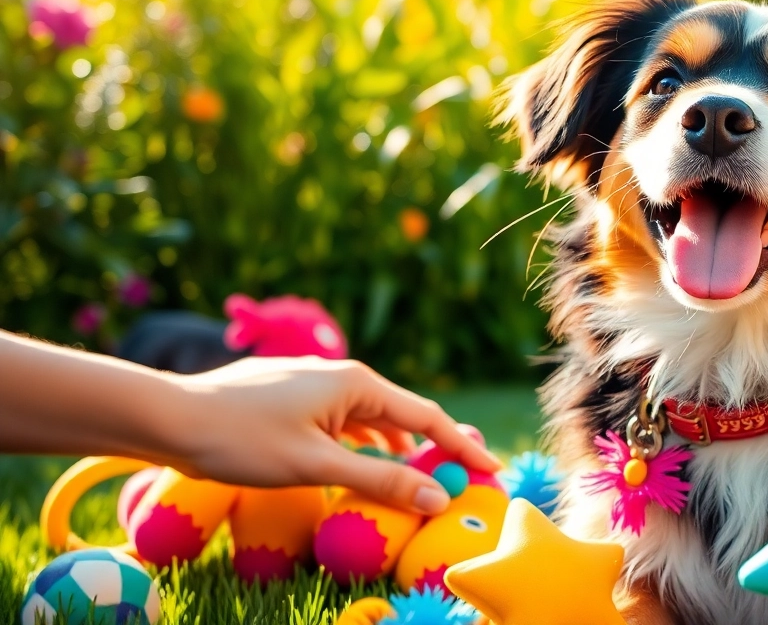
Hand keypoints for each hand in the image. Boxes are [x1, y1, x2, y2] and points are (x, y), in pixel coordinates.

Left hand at [165, 357, 501, 514]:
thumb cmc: (242, 439)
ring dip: (399, 449)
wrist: (169, 415)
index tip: (492, 472)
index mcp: (358, 383)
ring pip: (373, 419)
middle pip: (405, 416)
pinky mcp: (295, 395)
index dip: (462, 449)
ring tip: (419, 478)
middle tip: (463, 480)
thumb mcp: (317, 465)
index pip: (427, 419)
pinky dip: (366, 444)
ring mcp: (317, 383)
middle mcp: (344, 375)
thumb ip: (381, 481)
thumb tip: (439, 498)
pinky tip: (362, 462)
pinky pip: (346, 420)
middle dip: (435, 449)